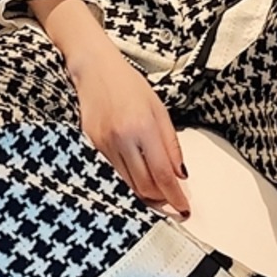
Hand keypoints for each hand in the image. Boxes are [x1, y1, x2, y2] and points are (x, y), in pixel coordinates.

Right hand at [33, 0, 188, 216]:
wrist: (94, 69)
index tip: (184, 207)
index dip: (175, 196)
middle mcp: (121, 139)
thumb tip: (179, 173)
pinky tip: (138, 177)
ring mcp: (103, 144)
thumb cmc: (128, 84)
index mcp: (142, 127)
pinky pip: (114, 173)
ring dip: (145, 193)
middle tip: (173, 202)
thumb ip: (170, 143)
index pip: (162, 174)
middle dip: (161, 199)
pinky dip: (128, 180)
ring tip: (158, 193)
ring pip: (127, 184)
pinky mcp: (92, 145)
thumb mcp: (159, 109)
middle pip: (144, 185)